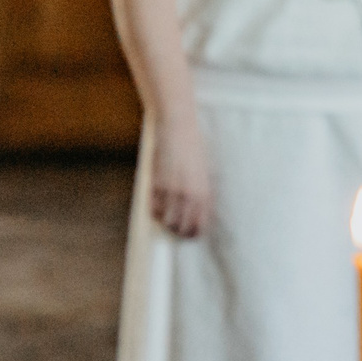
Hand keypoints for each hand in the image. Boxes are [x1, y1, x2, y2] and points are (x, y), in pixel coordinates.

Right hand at [148, 113, 213, 238]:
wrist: (179, 126)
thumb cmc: (196, 146)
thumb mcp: (207, 169)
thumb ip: (205, 190)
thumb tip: (204, 208)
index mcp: (204, 191)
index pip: (200, 223)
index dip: (196, 233)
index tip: (194, 234)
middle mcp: (188, 194)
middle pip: (183, 227)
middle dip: (181, 232)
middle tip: (180, 231)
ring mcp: (171, 190)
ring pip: (168, 221)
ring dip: (168, 224)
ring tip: (169, 222)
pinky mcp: (156, 183)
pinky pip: (154, 208)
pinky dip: (156, 213)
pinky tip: (159, 209)